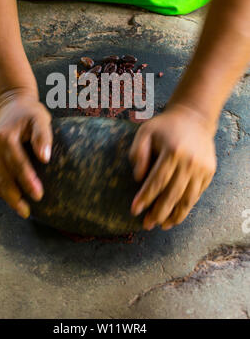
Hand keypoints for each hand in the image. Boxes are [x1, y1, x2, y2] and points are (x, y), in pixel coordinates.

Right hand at [0, 90, 51, 218]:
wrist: (9, 102)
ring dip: (6, 196)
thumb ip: (43, 137)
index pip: (17, 164)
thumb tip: (45, 159)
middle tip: (27, 211)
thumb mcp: (40, 119)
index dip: (27, 181)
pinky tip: (11, 197)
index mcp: (6, 137)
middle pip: (2, 177)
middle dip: (15, 196)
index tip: (38, 195)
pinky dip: (0, 188)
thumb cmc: (29, 111)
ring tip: (21, 209)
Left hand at [129, 104, 216, 229]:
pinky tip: (175, 214)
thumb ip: (138, 153)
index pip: (157, 181)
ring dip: (174, 215)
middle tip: (146, 225)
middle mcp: (190, 161)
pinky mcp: (209, 172)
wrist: (194, 118)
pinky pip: (196, 194)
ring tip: (162, 225)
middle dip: (158, 213)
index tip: (135, 211)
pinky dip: (186, 207)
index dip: (145, 198)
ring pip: (188, 199)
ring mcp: (202, 168)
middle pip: (172, 194)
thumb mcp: (145, 132)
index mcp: (173, 151)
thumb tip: (138, 178)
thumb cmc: (165, 126)